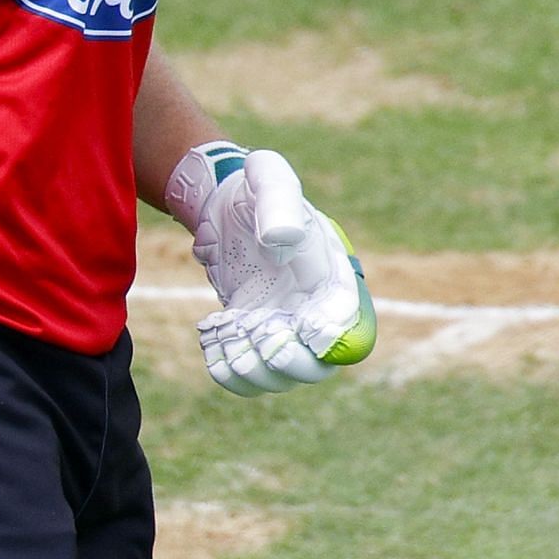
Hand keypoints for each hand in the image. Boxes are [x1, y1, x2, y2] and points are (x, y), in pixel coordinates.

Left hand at [167, 140, 377, 395]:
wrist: (223, 204)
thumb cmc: (255, 188)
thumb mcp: (269, 181)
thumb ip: (280, 204)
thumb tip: (280, 237)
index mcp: (331, 275)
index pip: (347, 322)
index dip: (329, 336)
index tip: (301, 328)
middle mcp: (313, 310)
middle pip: (318, 366)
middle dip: (289, 365)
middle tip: (256, 339)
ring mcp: (282, 328)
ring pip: (280, 378)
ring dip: (252, 372)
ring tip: (225, 338)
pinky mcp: (253, 336)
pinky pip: (248, 373)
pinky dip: (228, 371)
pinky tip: (211, 339)